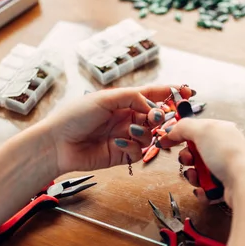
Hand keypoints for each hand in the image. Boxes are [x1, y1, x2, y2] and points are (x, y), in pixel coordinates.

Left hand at [40, 85, 191, 174]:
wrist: (57, 143)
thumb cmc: (74, 116)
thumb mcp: (104, 98)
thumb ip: (132, 97)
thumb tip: (152, 106)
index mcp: (123, 101)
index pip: (152, 94)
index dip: (170, 93)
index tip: (187, 91)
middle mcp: (127, 117)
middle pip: (155, 115)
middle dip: (160, 115)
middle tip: (155, 117)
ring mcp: (126, 136)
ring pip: (151, 134)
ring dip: (146, 132)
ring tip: (132, 131)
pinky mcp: (123, 154)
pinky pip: (140, 151)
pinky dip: (134, 147)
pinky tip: (119, 143)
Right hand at [157, 118, 244, 204]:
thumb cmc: (226, 153)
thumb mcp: (202, 130)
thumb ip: (183, 127)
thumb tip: (170, 131)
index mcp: (221, 131)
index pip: (196, 131)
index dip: (179, 136)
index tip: (164, 143)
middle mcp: (225, 149)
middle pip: (195, 153)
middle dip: (186, 158)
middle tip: (188, 160)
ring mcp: (226, 169)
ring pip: (199, 172)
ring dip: (192, 176)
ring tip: (196, 177)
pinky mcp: (227, 187)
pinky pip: (206, 189)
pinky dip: (202, 191)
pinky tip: (204, 190)